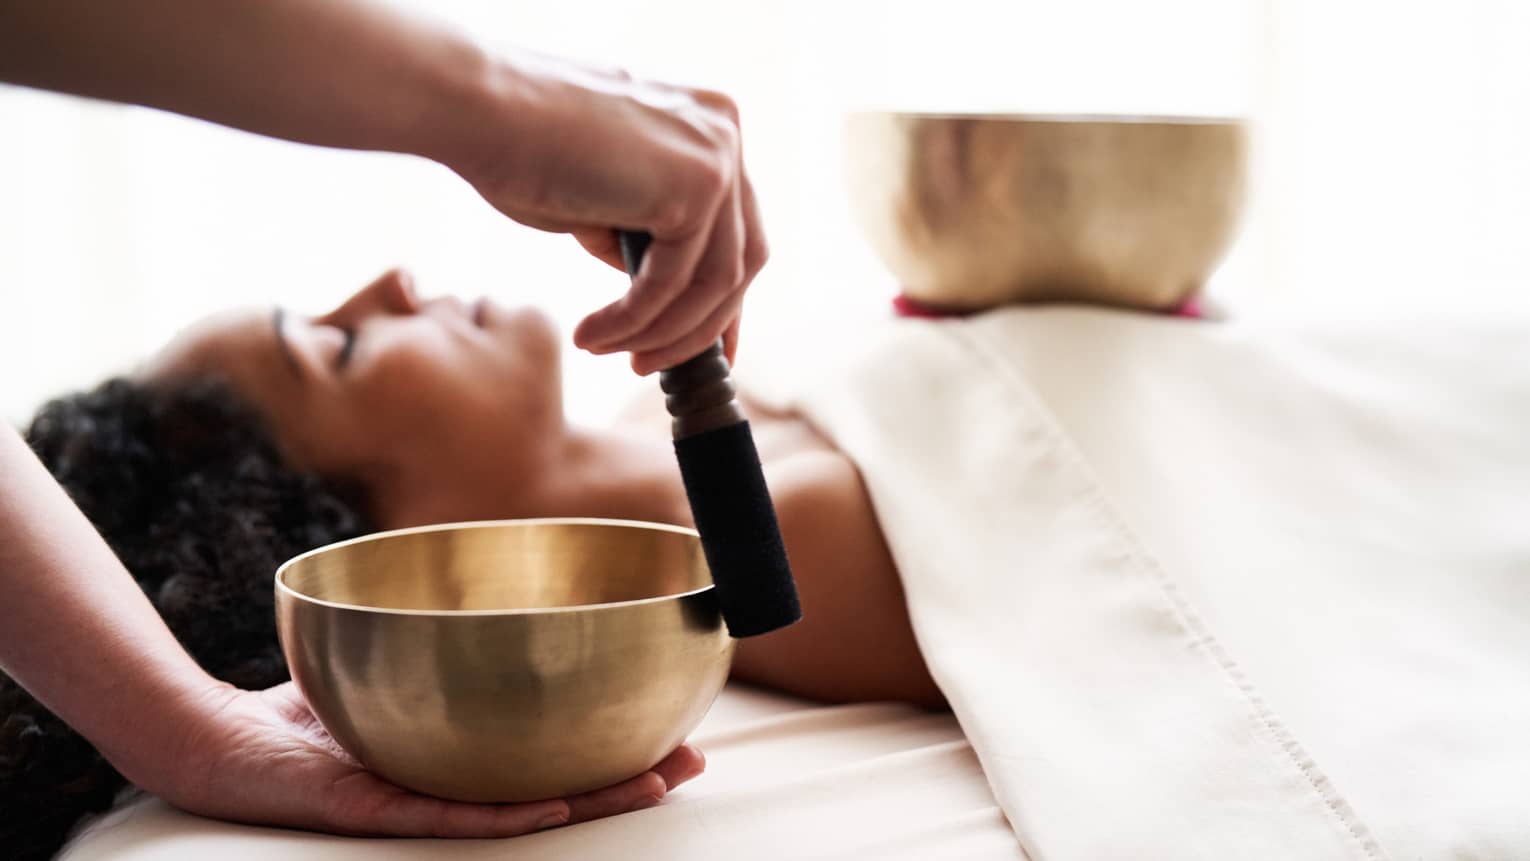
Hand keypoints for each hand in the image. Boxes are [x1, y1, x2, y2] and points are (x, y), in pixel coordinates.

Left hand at [143, 682, 704, 836]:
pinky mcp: (379, 811)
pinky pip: (453, 817)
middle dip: (628, 775)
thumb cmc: (296, 702)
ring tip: (652, 782)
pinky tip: (557, 806)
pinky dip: (509, 813)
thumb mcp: (382, 651)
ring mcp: (421, 802)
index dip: (615, 745)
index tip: (672, 728)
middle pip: (558, 785)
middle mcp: (452, 783)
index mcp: (462, 752)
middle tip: (689, 760)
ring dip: (593, 799)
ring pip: (524, 810)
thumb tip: (493, 572)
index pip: (553, 752)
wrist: (210, 735)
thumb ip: (435, 627)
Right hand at [448, 52, 767, 374]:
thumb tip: (663, 292)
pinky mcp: (697, 185)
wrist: (473, 108)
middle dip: (699, 326)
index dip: (723, 302)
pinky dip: (634, 321)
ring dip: (662, 333)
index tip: (705, 353)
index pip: (737, 232)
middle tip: (648, 365)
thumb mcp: (601, 198)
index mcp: (708, 126)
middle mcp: (725, 131)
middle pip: (741, 260)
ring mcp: (717, 156)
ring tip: (611, 354)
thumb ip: (643, 234)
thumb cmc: (517, 146)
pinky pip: (673, 283)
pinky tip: (592, 336)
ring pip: (715, 282)